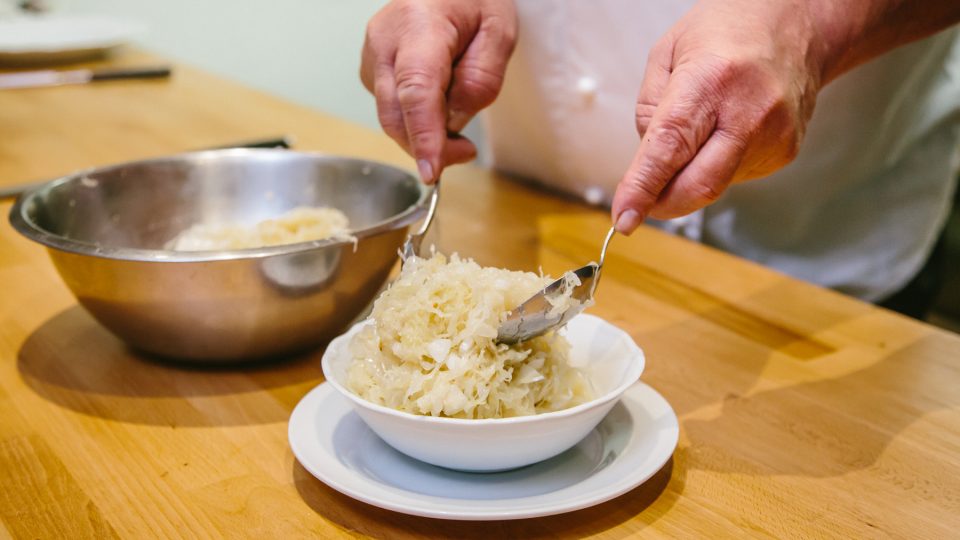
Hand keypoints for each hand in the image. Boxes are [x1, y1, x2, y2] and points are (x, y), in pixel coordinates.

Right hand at [360, 0, 517, 182]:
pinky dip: (415, 116)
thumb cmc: (473, 0)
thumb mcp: (499, 33)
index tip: (432, 170)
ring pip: (391, 116)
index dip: (423, 136)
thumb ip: (481, 80)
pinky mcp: (370, 69)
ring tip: (456, 110)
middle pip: (396, 114)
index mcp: (418, 25)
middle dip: (429, 145)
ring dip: (424, 130)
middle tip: (466, 150)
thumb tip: (453, 122)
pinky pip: (391, 108)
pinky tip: (436, 96)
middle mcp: (385, 41)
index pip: (416, 91)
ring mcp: (372, 55)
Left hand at [611, 0, 825, 233]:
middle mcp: (748, 113)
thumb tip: (647, 164)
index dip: (643, 187)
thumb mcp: (667, 53)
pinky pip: (734, 176)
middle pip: (698, 185)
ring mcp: (773, 136)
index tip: (625, 216)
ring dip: (690, 175)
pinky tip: (723, 133)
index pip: (670, 147)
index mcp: (711, 81)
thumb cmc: (729, 31)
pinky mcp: (784, 153)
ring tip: (699, 130)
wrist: (799, 24)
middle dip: (663, 204)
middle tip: (641, 203)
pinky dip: (715, 166)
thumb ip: (649, 109)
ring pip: (714, 184)